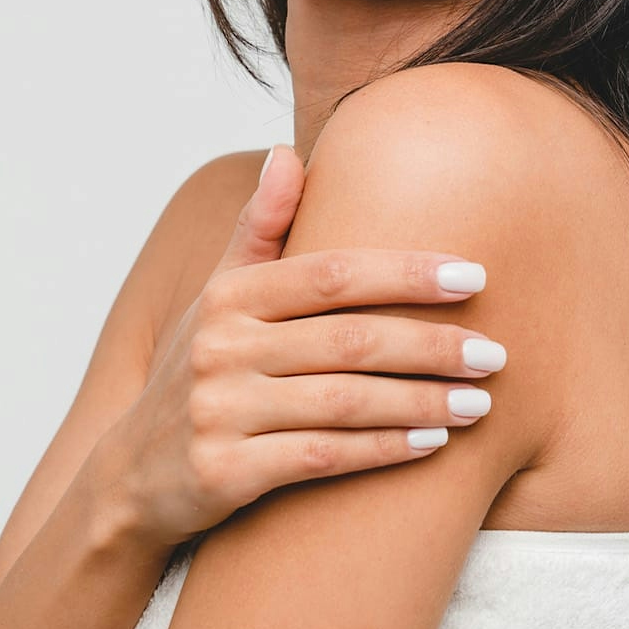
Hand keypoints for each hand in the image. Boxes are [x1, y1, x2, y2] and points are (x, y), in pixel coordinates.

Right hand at [90, 144, 507, 548]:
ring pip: (344, 402)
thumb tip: (287, 151)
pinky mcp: (223, 474)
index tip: (476, 276)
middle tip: (496, 354)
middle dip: (433, 346)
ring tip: (479, 403)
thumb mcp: (216, 297)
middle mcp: (220, 347)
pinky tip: (432, 445)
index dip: (408, 272)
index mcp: (229, 297)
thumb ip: (259, 228)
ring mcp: (218, 412)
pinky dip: (382, 450)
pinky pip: (322, 458)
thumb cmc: (198, 373)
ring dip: (422, 402)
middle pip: (350, 339)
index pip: (333, 274)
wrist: (131, 477)